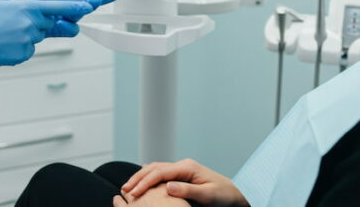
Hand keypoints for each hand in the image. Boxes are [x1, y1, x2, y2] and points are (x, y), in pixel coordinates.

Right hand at [0, 0, 99, 91]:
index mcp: (25, 7)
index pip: (58, 6)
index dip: (76, 5)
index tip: (92, 4)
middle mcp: (29, 25)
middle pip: (48, 21)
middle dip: (38, 18)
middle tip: (15, 20)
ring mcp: (26, 42)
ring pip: (37, 34)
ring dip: (26, 30)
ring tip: (0, 30)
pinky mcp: (22, 56)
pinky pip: (28, 47)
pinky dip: (19, 44)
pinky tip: (0, 41)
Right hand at [120, 159, 246, 206]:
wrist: (234, 194)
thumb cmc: (223, 195)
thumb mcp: (207, 195)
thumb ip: (187, 190)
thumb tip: (167, 186)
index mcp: (187, 167)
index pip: (160, 172)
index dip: (144, 182)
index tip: (133, 192)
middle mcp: (183, 165)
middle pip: (154, 167)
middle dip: (138, 178)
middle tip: (124, 189)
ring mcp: (182, 168)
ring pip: (156, 168)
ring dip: (142, 176)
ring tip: (129, 187)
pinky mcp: (182, 174)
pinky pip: (161, 173)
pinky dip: (149, 177)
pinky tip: (142, 182)